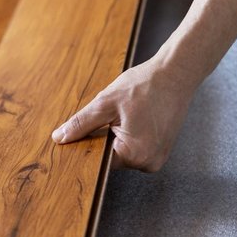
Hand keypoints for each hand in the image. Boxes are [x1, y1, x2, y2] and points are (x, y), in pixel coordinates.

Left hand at [51, 55, 193, 171]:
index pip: (99, 161)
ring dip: (118, 136)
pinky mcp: (162, 150)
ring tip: (127, 113)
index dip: (88, 146)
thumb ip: (81, 124)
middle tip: (110, 115)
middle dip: (104, 138)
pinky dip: (131, 135)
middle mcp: (148, 163)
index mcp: (134, 154)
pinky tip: (136, 117)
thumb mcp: (106, 102)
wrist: (177, 73)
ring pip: (124, 152)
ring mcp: (157, 158)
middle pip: (112, 158)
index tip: (82, 132)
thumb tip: (60, 138)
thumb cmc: (145, 85)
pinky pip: (137, 148)